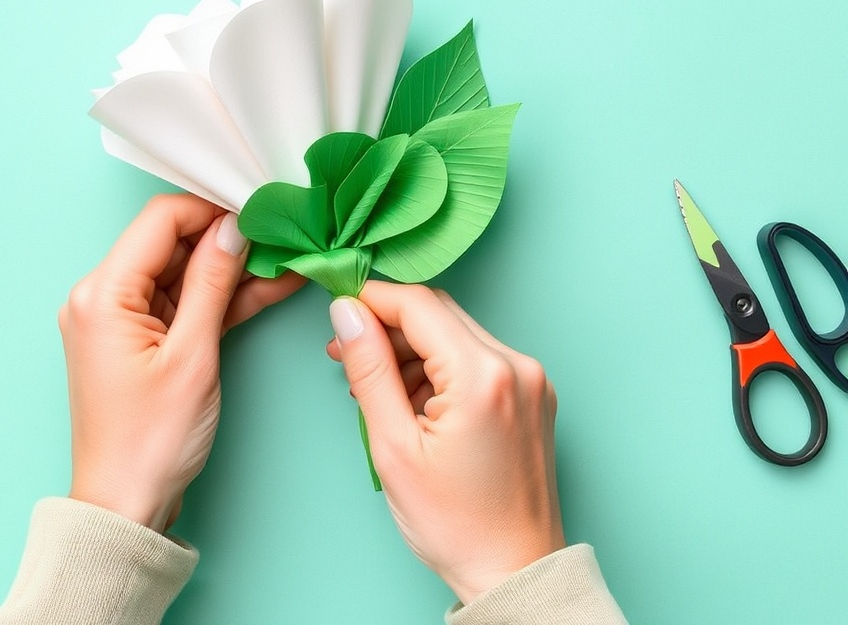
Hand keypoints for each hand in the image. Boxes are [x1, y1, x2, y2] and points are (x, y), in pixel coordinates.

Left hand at [59, 194, 303, 532]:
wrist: (126, 506)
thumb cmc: (151, 440)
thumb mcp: (193, 355)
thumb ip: (213, 282)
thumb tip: (235, 226)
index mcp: (102, 293)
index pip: (161, 221)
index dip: (212, 209)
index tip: (259, 211)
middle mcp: (104, 297)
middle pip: (173, 244)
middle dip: (229, 239)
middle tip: (282, 234)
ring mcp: (123, 319)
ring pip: (185, 274)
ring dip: (233, 269)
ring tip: (288, 259)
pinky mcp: (142, 340)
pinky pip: (185, 305)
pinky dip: (221, 299)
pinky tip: (269, 286)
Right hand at [327, 283, 563, 603]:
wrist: (514, 571)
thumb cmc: (455, 524)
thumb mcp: (393, 446)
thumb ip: (369, 369)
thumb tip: (346, 313)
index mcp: (483, 375)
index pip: (417, 305)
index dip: (370, 300)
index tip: (337, 312)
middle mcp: (517, 366)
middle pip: (439, 314)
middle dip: (388, 327)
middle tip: (346, 354)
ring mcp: (531, 380)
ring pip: (457, 334)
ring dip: (413, 350)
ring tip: (379, 393)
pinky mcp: (533, 395)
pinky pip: (477, 358)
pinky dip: (442, 369)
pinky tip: (416, 403)